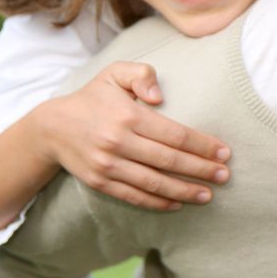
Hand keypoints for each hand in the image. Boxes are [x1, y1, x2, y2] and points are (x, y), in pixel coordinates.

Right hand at [35, 62, 230, 210]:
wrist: (51, 128)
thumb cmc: (93, 98)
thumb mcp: (113, 73)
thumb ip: (141, 75)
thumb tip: (159, 96)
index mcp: (128, 117)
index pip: (175, 134)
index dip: (203, 146)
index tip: (224, 153)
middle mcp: (118, 143)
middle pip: (169, 160)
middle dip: (201, 170)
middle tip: (225, 176)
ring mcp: (107, 166)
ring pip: (154, 183)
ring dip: (184, 191)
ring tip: (208, 195)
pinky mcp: (100, 183)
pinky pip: (134, 196)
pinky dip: (158, 202)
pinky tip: (178, 204)